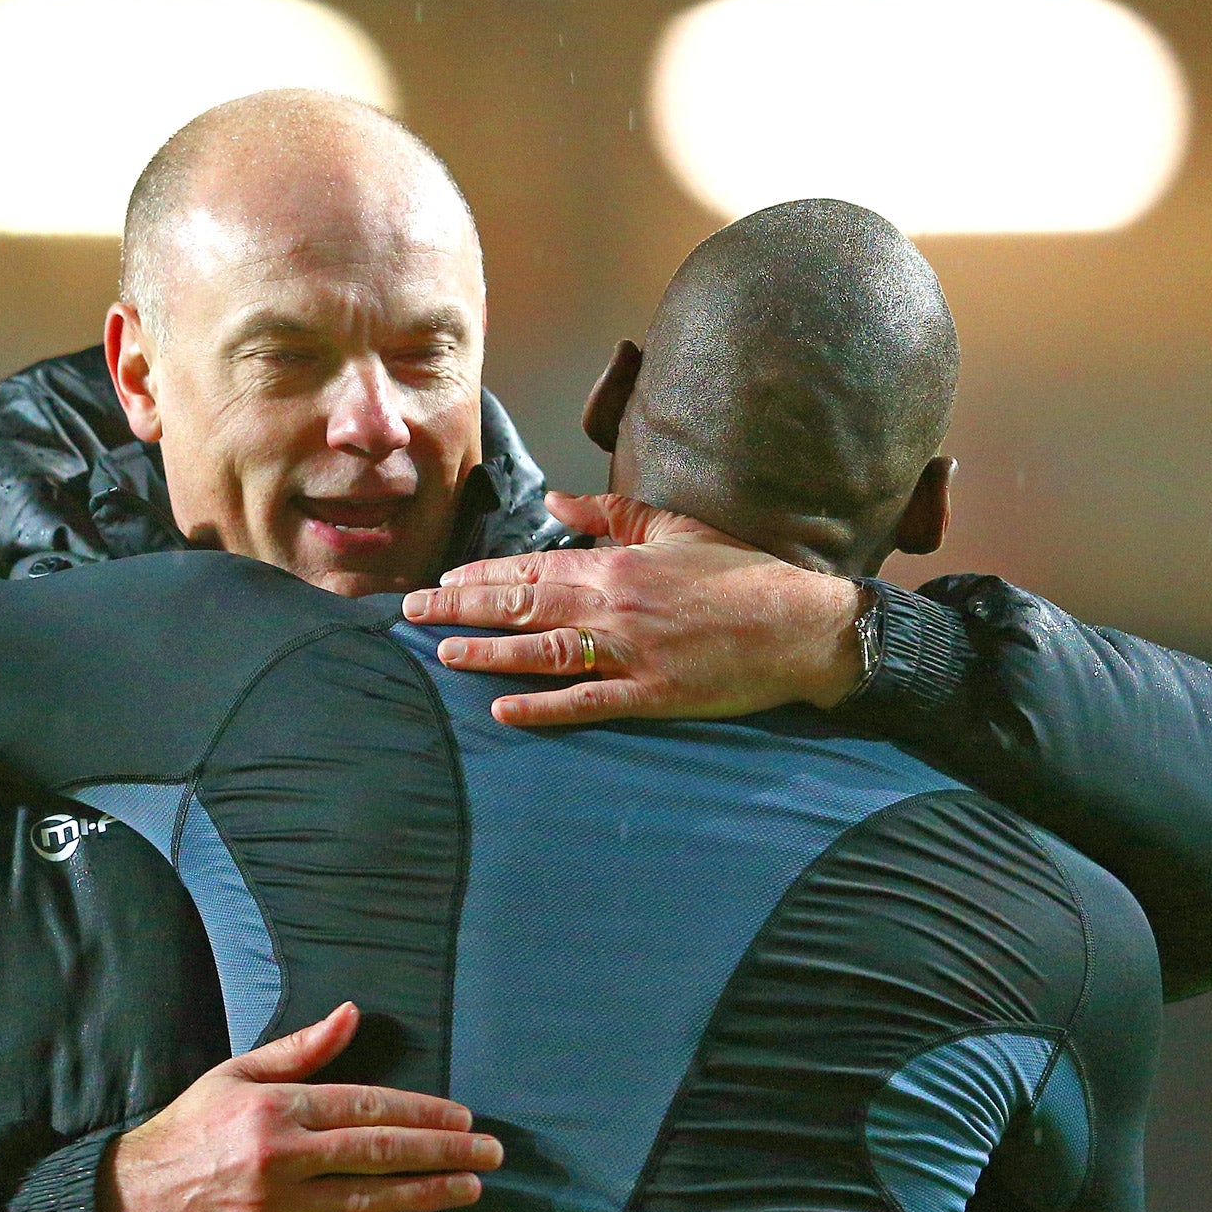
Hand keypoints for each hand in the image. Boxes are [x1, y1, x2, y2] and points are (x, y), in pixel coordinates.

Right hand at [99, 1003, 502, 1211]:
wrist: (128, 1200)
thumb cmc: (189, 1130)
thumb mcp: (237, 1074)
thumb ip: (299, 1050)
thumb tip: (351, 1013)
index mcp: (278, 1106)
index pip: (367, 1105)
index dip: (422, 1112)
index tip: (463, 1118)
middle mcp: (283, 1154)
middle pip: (379, 1151)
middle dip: (443, 1151)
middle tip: (491, 1154)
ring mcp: (278, 1205)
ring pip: (369, 1198)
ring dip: (428, 1193)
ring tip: (472, 1189)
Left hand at [402, 492, 867, 726]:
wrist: (799, 624)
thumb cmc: (740, 574)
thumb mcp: (675, 527)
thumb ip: (611, 514)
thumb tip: (555, 501)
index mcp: (618, 564)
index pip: (534, 565)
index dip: (483, 576)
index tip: (442, 583)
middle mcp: (614, 604)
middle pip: (523, 604)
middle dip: (462, 609)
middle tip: (412, 616)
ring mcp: (631, 651)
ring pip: (542, 650)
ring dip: (487, 653)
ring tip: (441, 655)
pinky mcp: (651, 693)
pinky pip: (586, 701)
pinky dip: (543, 706)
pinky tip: (503, 710)